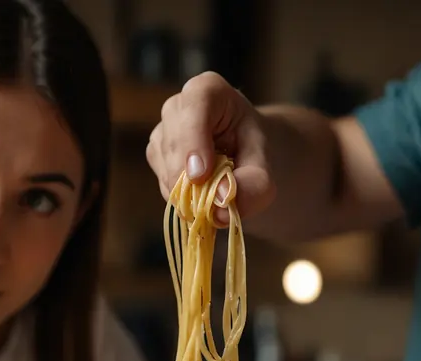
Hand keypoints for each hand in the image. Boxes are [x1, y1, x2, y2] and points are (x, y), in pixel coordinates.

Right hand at [146, 72, 274, 225]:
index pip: (195, 105)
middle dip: (189, 178)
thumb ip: (251, 187)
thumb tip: (220, 210)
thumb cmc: (253, 154)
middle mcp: (178, 105)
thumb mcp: (264, 169)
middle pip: (174, 141)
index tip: (200, 176)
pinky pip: (163, 183)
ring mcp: (162, 130)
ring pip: (166, 167)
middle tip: (213, 205)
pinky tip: (202, 192)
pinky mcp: (156, 154)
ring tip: (217, 192)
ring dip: (189, 191)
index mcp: (209, 90)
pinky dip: (183, 197)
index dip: (194, 141)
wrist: (243, 156)